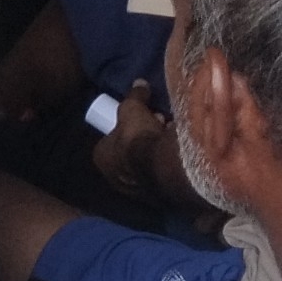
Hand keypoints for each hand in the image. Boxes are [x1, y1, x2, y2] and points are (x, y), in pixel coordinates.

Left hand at [90, 80, 168, 201]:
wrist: (163, 166)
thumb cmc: (139, 136)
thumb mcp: (133, 108)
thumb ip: (134, 96)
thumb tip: (139, 83)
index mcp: (102, 157)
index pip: (111, 139)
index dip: (126, 127)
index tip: (142, 118)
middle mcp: (114, 177)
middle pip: (129, 153)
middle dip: (143, 138)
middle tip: (159, 123)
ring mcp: (135, 190)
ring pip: (146, 165)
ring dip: (157, 152)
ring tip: (172, 137)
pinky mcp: (156, 197)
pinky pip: (162, 175)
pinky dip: (168, 165)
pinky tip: (179, 154)